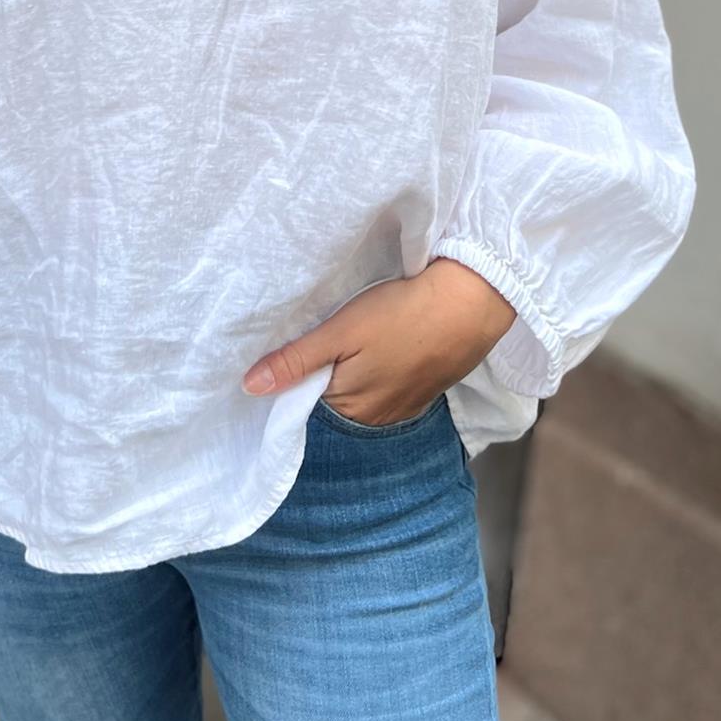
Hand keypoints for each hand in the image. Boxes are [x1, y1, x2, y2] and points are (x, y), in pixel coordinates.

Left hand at [241, 259, 517, 425]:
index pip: (305, 399)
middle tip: (327, 334)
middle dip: (325, 373)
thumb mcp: (342, 331)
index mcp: (350, 406)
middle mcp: (377, 417)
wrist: (471, 302)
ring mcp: (405, 406)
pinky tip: (384, 345)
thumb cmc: (401, 313)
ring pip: (362, 393)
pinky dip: (381, 371)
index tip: (294, 347)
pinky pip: (389, 388)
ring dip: (354, 372)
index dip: (296, 374)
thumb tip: (249, 388)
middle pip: (334, 398)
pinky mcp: (426, 390)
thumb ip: (297, 361)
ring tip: (356, 338)